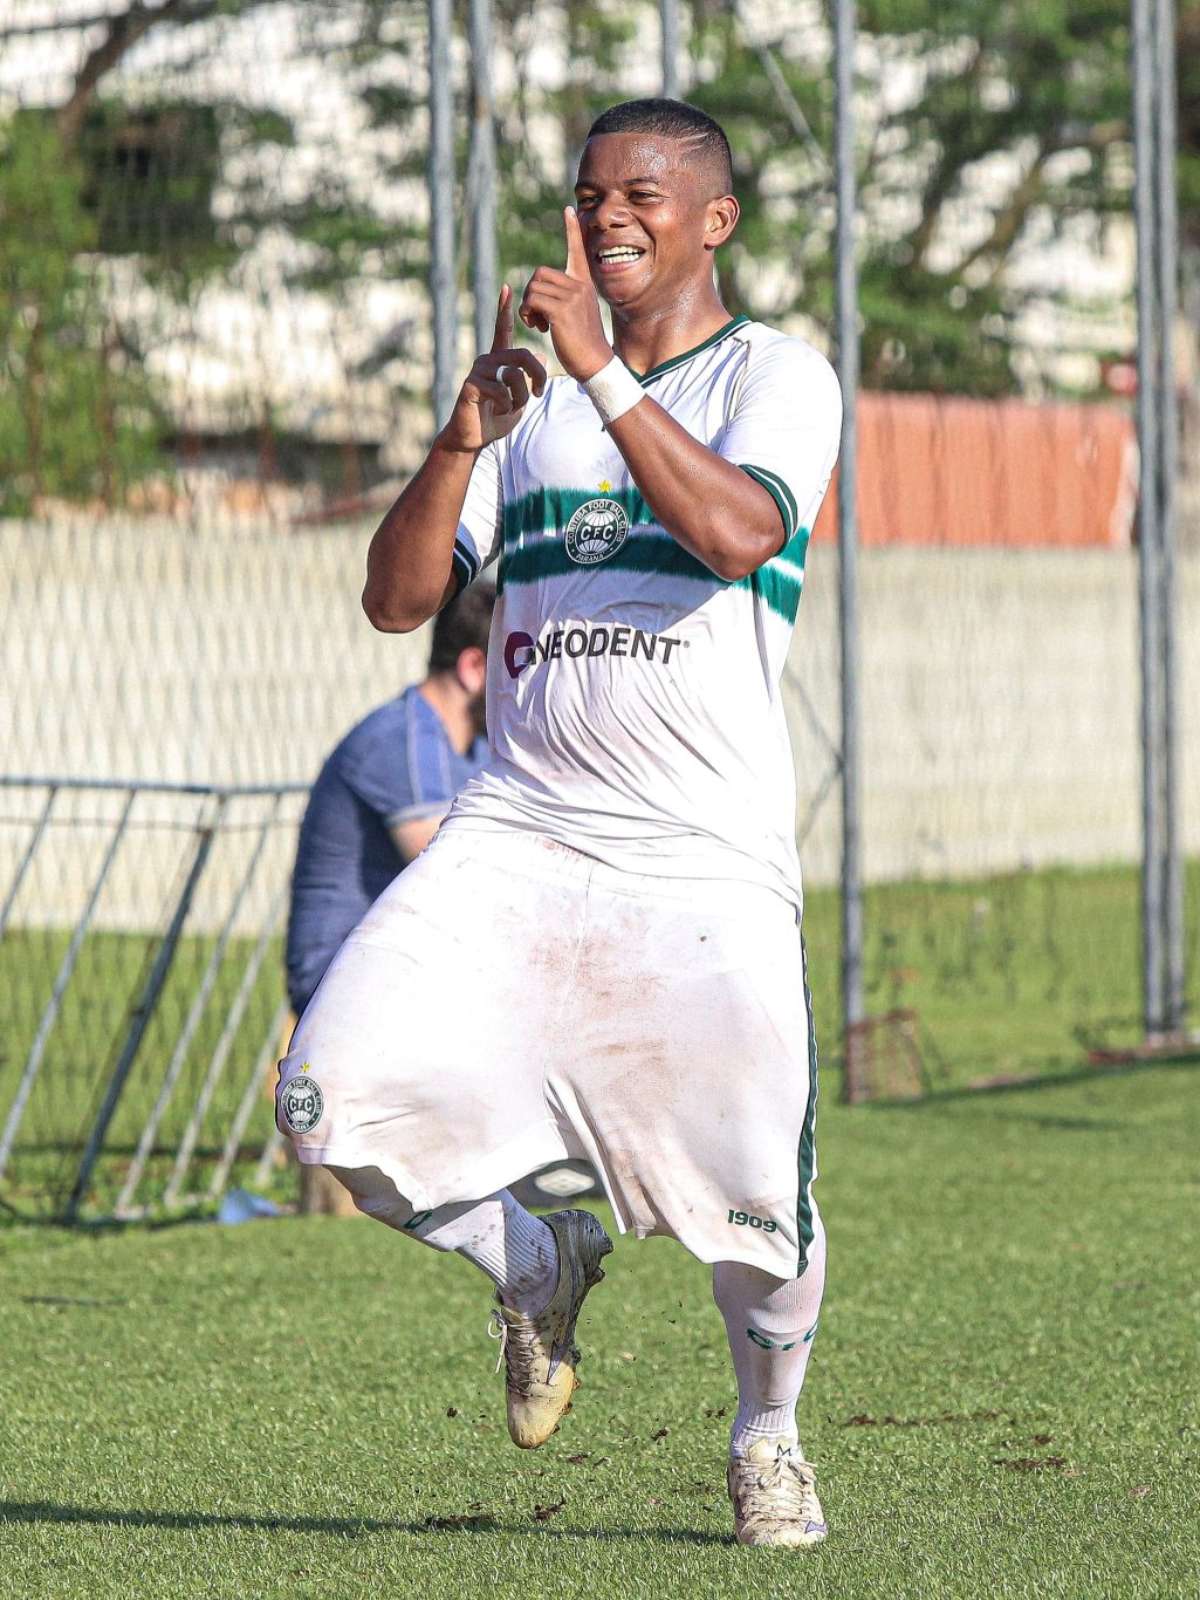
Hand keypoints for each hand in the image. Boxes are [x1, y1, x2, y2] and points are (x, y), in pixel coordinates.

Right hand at [439, 285, 546, 452]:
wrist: (473, 437)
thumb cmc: (496, 418)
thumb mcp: (519, 398)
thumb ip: (528, 378)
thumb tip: (539, 354)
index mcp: (498, 360)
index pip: (502, 330)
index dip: (504, 310)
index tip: (506, 287)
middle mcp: (487, 360)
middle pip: (523, 355)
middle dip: (538, 376)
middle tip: (538, 394)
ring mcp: (478, 371)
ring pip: (514, 376)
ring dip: (520, 397)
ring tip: (511, 408)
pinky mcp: (471, 385)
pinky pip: (501, 390)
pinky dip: (506, 405)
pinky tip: (497, 411)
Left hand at [519, 208, 611, 382]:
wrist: (595, 363)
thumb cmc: (583, 343)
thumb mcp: (577, 313)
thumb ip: (565, 297)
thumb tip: (543, 289)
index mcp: (584, 284)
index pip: (578, 250)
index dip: (572, 229)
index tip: (569, 209)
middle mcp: (579, 285)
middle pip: (539, 274)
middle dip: (531, 295)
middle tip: (538, 316)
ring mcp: (572, 296)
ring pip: (533, 287)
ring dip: (528, 307)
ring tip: (539, 323)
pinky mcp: (562, 309)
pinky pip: (532, 301)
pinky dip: (528, 314)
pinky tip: (539, 327)